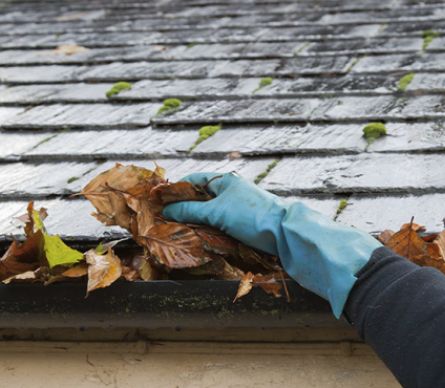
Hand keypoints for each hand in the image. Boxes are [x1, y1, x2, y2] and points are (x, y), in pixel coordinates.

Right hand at [164, 172, 381, 317]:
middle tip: (164, 220)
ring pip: (209, 212)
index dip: (176, 189)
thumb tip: (166, 211)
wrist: (285, 233)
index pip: (194, 180)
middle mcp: (231, 191)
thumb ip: (190, 211)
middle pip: (200, 197)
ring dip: (195, 221)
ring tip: (177, 231)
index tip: (160, 201)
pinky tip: (198, 238)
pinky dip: (208, 229)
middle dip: (184, 207)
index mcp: (225, 180)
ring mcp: (237, 207)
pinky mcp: (242, 223)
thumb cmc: (251, 216)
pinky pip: (219, 224)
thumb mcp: (217, 212)